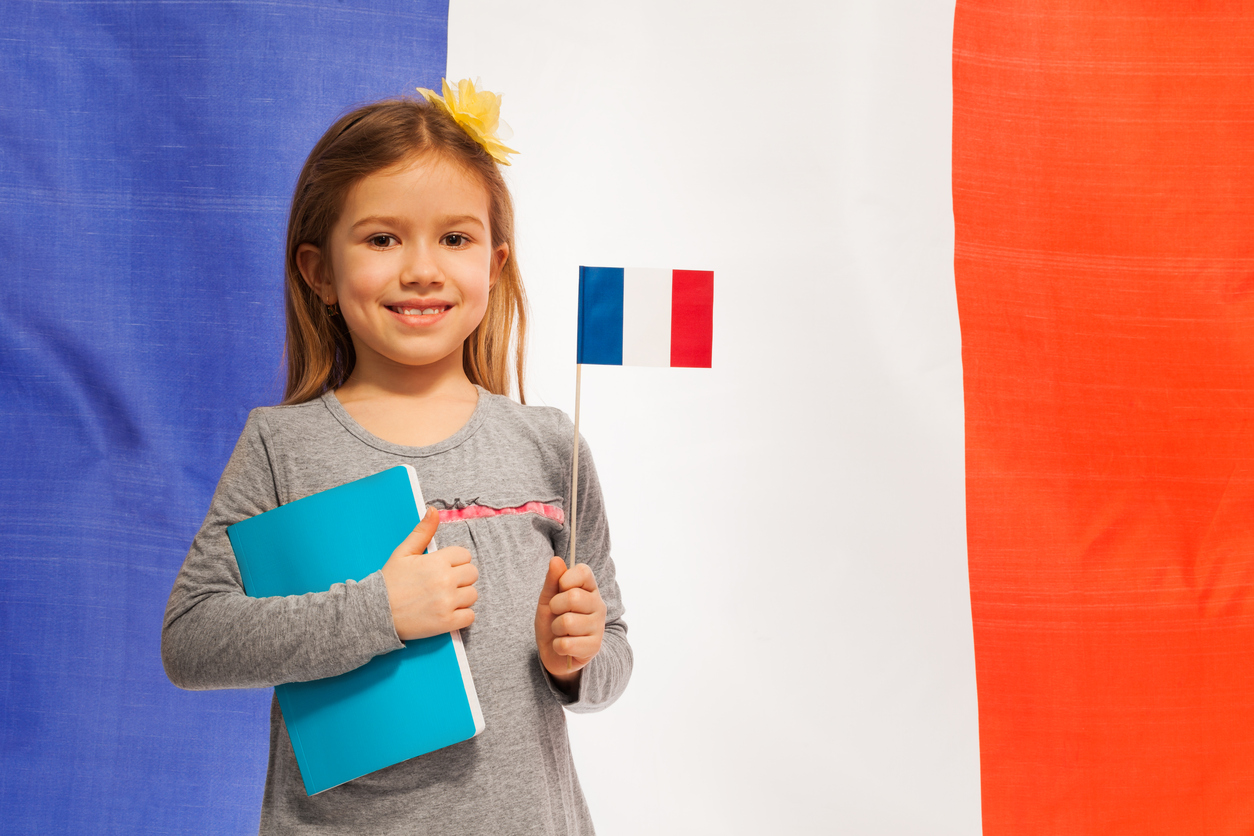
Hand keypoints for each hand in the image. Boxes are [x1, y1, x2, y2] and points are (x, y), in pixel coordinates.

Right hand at [380, 508, 477, 640]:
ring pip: (473, 594)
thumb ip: (422, 531)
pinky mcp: (447, 623)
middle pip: (472, 574)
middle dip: (460, 577)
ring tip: (443, 598)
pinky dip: (462, 616)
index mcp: (437, 562)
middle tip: (443, 584)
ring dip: (461, 597)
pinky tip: (446, 612)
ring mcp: (447, 603)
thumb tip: (433, 510)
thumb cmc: (389, 582)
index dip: (454, 561)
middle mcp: (445, 581)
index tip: (442, 568)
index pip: (465, 555)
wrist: (376, 613)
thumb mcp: (403, 552)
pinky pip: (470, 616)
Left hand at [534, 556, 606, 681]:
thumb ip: (552, 580)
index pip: (583, 571)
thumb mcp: (547, 599)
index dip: (565, 579)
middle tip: (557, 614)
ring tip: (561, 631)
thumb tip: (555, 560)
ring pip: (567, 622)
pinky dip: (558, 646)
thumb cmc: (553, 621)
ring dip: (556, 629)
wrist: (554, 653)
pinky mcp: (594, 647)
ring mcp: (599, 626)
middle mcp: (599, 605)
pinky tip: (564, 646)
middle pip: (573, 597)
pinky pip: (566, 644)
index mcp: (589, 589)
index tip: (560, 590)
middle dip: (555, 607)